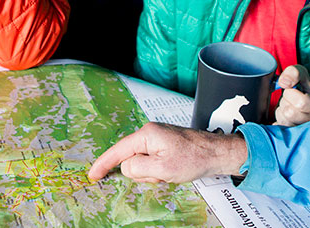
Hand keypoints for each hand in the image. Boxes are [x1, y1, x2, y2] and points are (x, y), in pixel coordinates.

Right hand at [87, 122, 247, 182]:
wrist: (217, 153)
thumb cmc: (194, 158)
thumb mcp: (162, 168)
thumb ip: (138, 168)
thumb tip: (126, 167)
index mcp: (146, 134)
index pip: (118, 151)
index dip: (103, 164)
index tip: (92, 175)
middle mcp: (150, 133)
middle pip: (131, 158)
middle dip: (141, 172)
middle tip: (161, 175)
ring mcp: (157, 138)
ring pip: (142, 162)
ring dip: (152, 172)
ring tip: (170, 172)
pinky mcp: (164, 144)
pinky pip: (152, 161)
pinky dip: (158, 170)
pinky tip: (172, 170)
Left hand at [274, 65, 309, 125]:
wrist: (307, 99)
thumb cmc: (305, 87)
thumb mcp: (302, 74)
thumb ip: (293, 73)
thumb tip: (284, 82)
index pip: (301, 103)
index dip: (290, 94)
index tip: (291, 89)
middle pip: (289, 113)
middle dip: (285, 102)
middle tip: (291, 99)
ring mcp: (306, 131)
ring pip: (283, 120)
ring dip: (282, 110)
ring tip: (290, 106)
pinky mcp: (295, 137)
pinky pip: (279, 127)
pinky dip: (279, 119)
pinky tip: (287, 115)